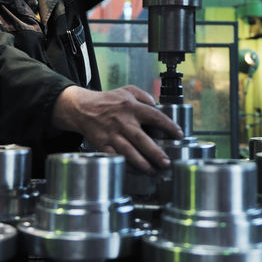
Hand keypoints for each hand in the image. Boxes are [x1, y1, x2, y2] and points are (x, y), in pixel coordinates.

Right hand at [52, 84, 183, 173]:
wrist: (82, 108)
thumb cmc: (107, 100)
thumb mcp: (127, 90)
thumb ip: (144, 95)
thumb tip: (157, 105)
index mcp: (131, 106)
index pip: (155, 116)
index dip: (169, 126)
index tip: (179, 135)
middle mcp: (122, 121)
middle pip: (142, 139)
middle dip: (156, 153)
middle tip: (166, 163)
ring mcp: (111, 134)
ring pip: (128, 152)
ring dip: (142, 164)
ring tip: (153, 171)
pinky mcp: (102, 145)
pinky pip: (116, 157)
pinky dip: (126, 166)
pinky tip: (136, 171)